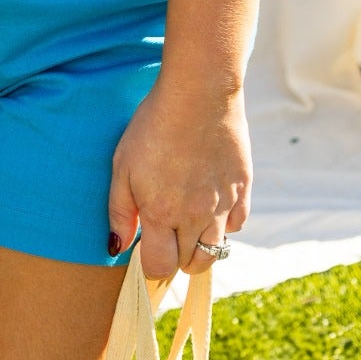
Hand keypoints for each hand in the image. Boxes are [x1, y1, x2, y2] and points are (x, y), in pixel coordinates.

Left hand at [106, 73, 251, 277]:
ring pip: (215, 251)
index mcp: (161, 213)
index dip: (151, 265)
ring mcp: (222, 204)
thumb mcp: (122, 164)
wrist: (200, 92)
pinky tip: (210, 206)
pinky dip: (224, 225)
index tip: (145, 249)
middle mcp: (194, 217)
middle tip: (164, 235)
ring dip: (199, 248)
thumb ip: (119, 211)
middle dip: (174, 257)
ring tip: (186, 227)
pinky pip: (237, 225)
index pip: (160, 267)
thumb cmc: (154, 125)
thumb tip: (117, 248)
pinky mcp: (243, 188)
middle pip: (188, 263)